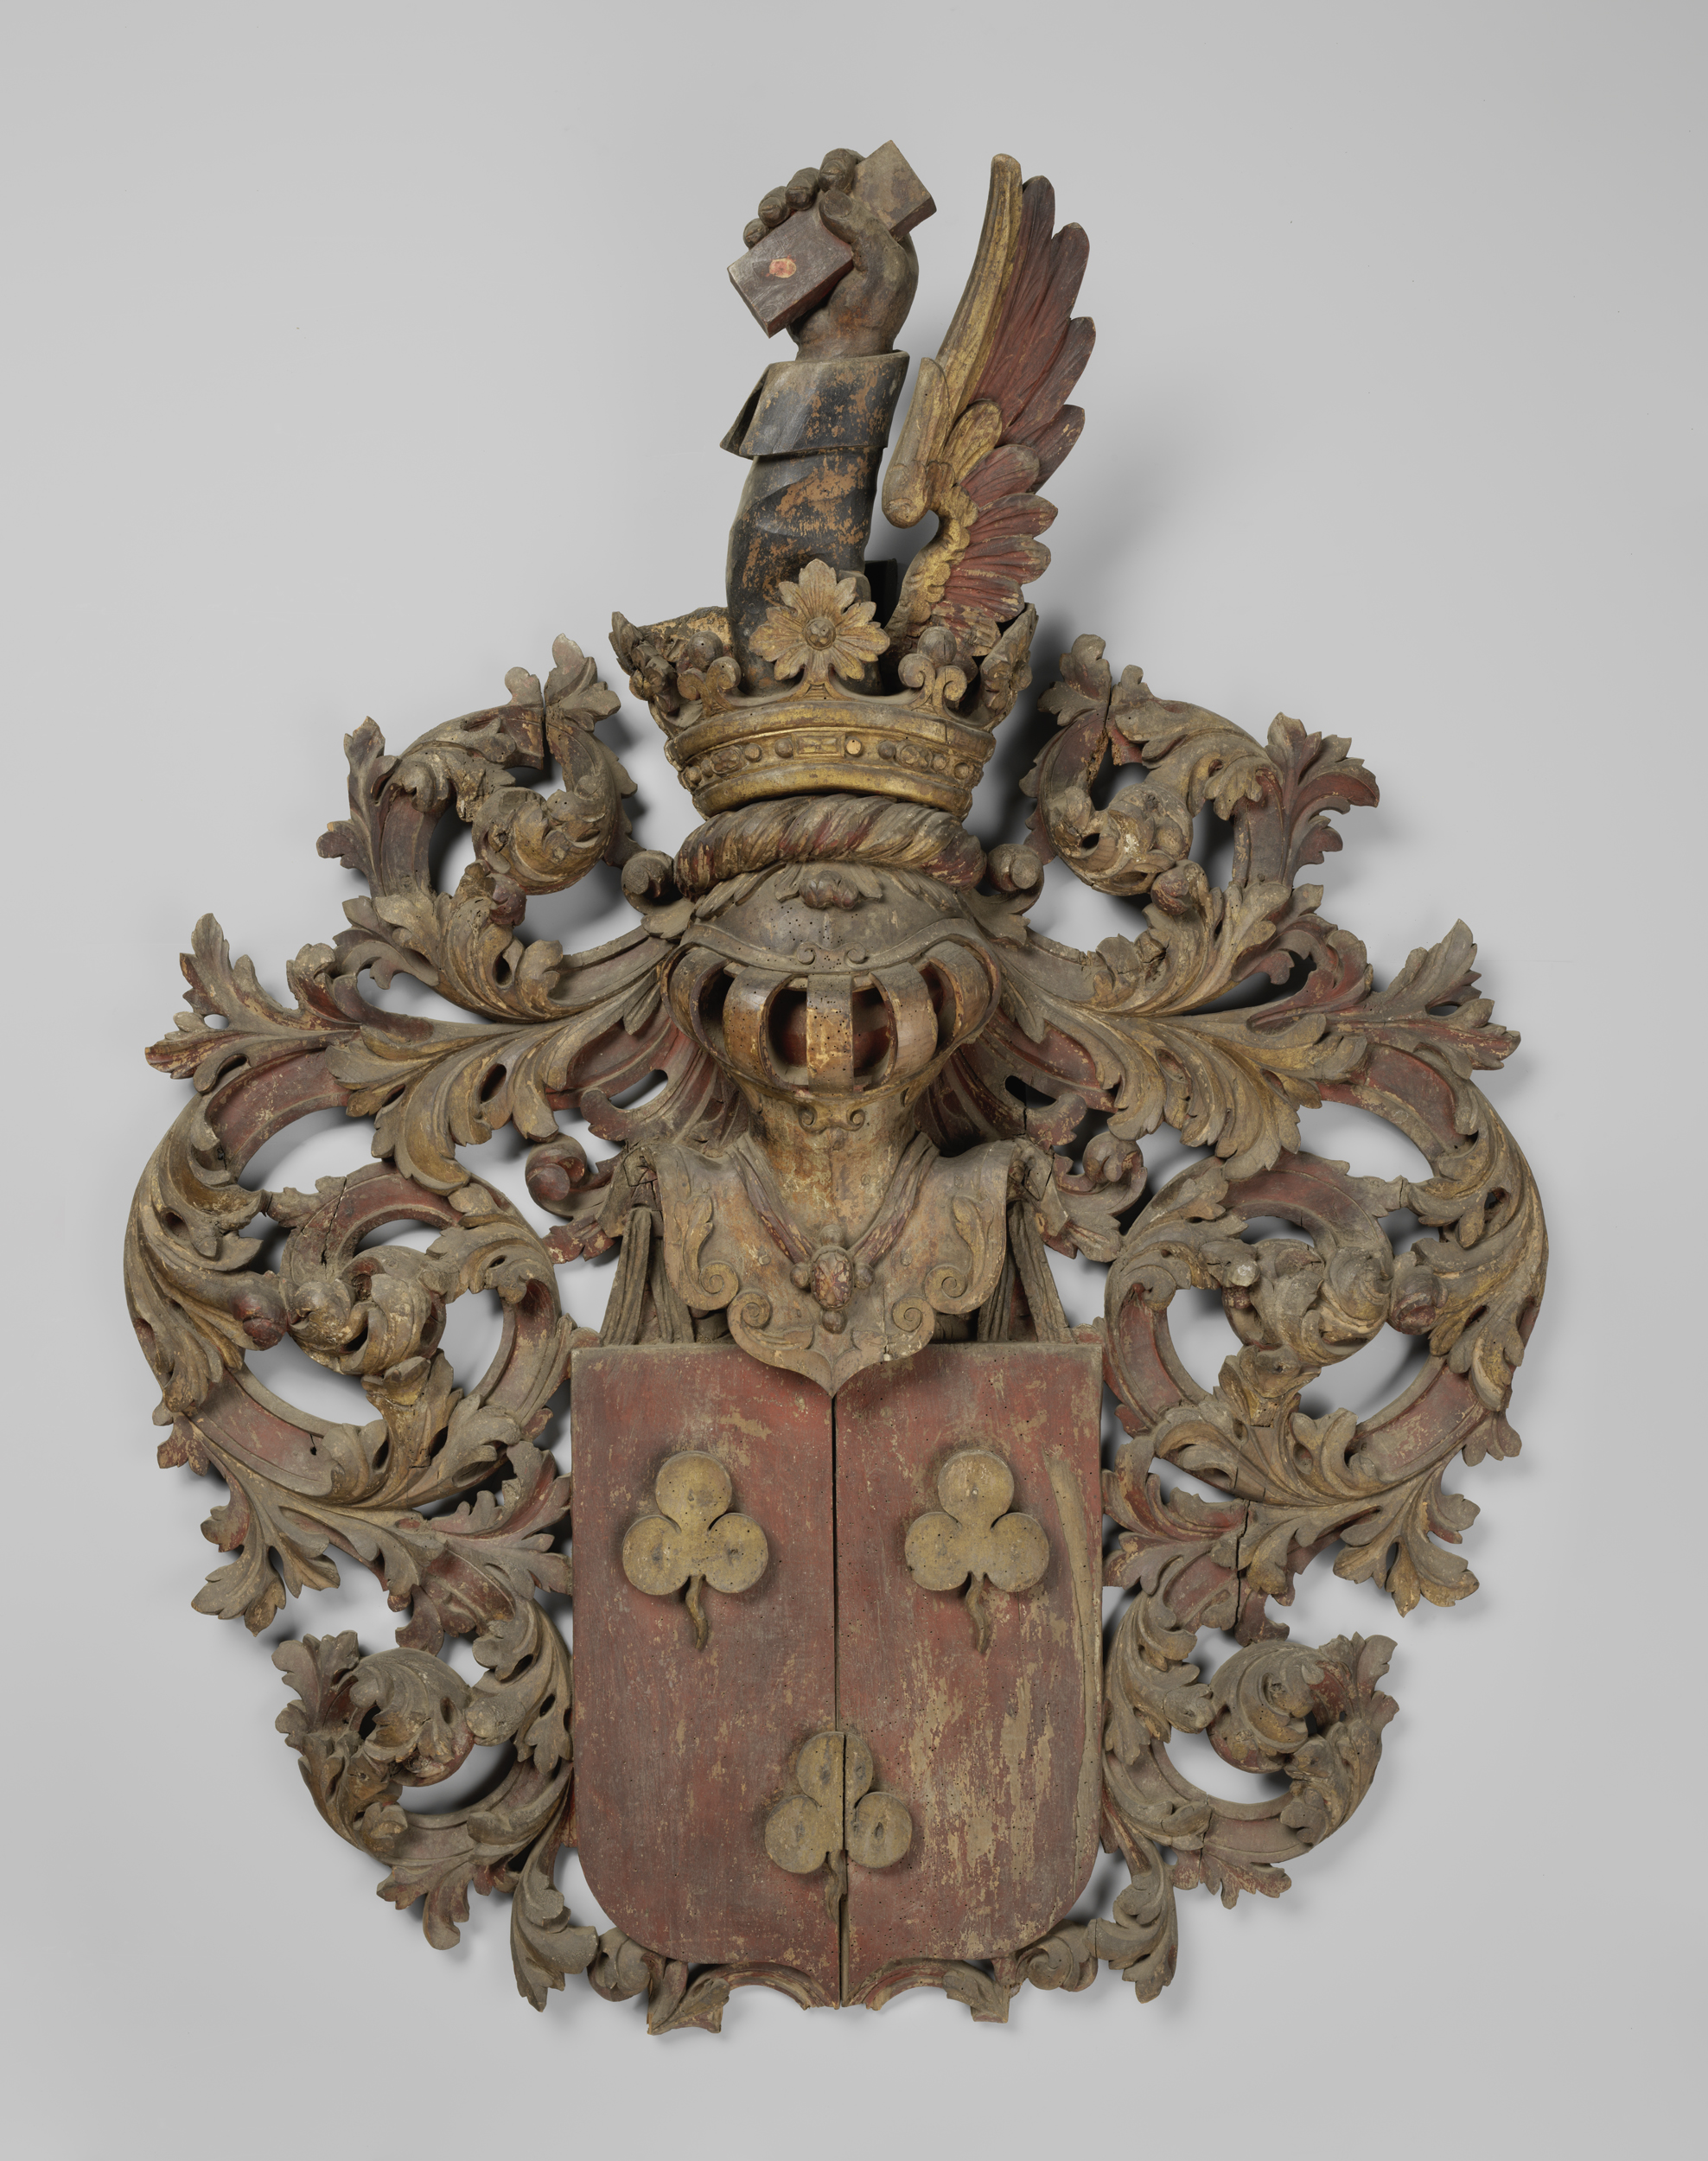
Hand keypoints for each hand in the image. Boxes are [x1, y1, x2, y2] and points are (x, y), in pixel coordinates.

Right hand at [743, 148, 917, 359]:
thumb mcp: (887, 268)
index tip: (832, 177)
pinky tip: (755, 236)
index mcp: (877, 225)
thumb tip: (829, 196)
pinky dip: (757, 230)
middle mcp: (844, 229)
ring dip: (776, 200)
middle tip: (799, 198)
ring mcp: (815, 247)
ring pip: (789, 206)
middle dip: (803, 181)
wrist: (840, 355)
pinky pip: (768, 238)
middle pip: (818, 184)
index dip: (843, 164)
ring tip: (771, 216)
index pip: (861, 177)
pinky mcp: (789, 265)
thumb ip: (866, 226)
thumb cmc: (872, 316)